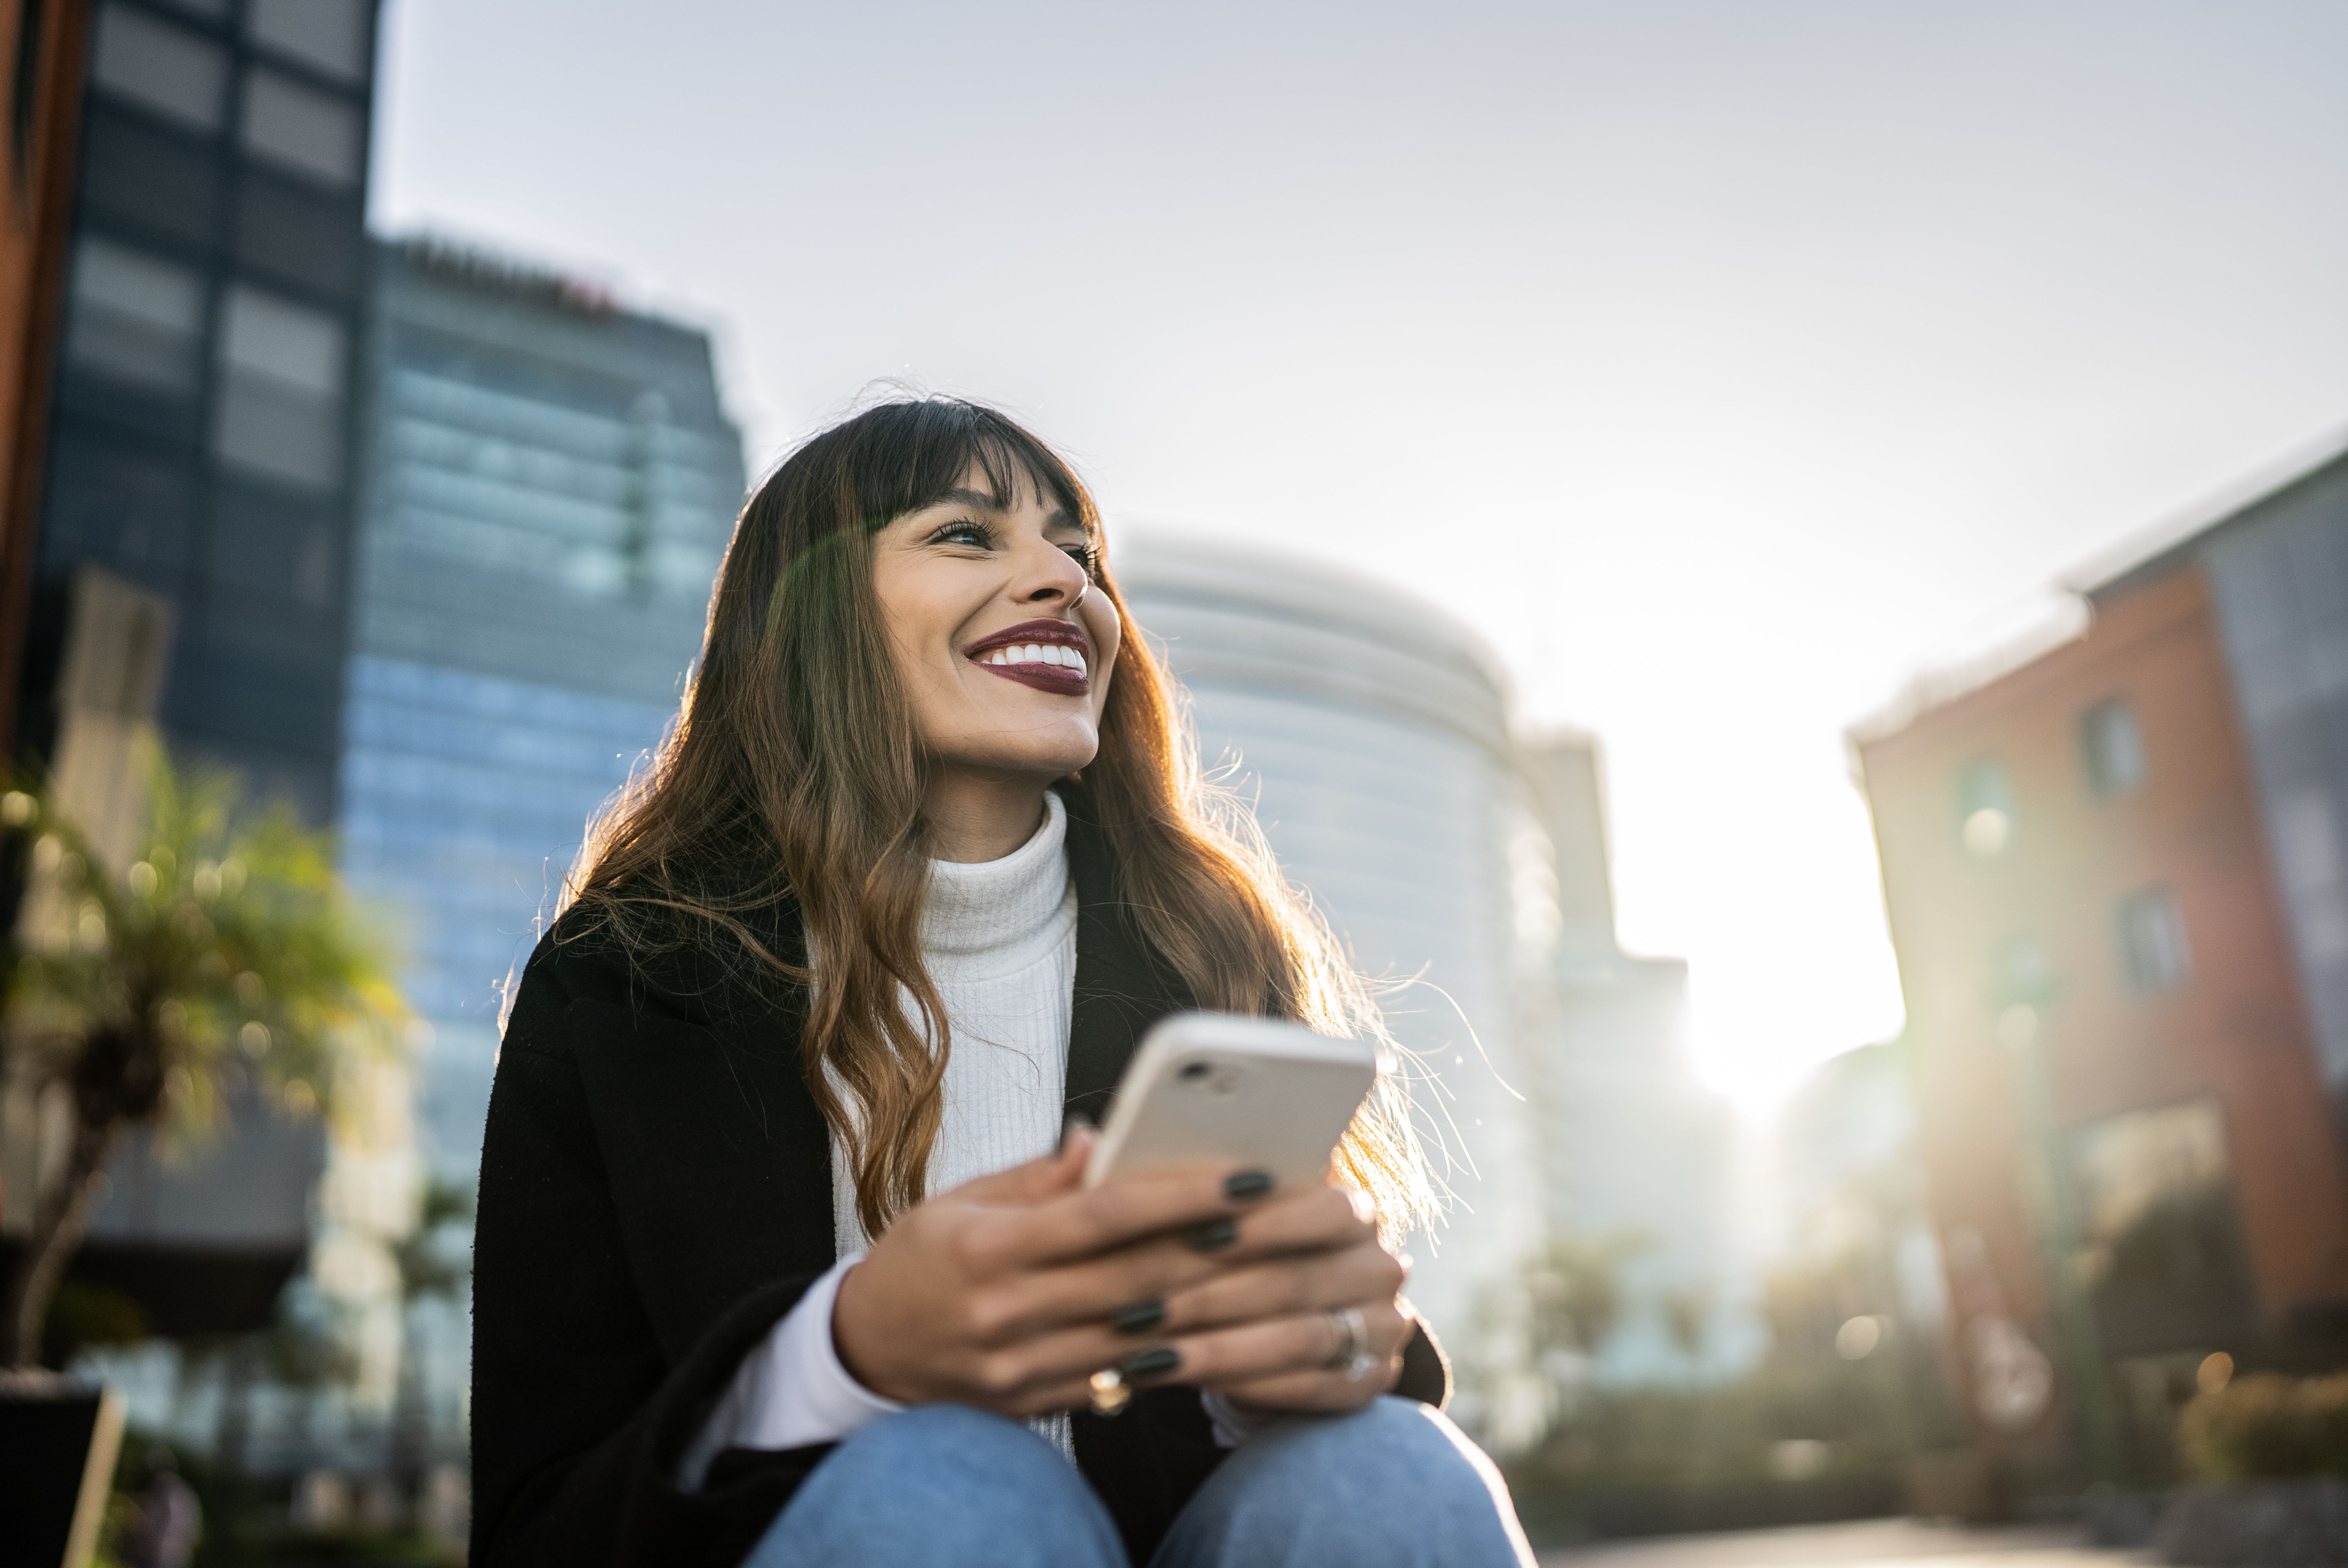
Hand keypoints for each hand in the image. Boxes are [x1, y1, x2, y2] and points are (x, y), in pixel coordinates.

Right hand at [832, 1128, 1288, 1414]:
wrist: (865, 1353)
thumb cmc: (920, 1261)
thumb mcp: (963, 1202)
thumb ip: (1039, 1176)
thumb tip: (1101, 1137)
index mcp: (989, 1248)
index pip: (1103, 1215)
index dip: (1180, 1195)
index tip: (1243, 1176)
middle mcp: (1008, 1312)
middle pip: (1136, 1280)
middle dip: (1219, 1249)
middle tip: (1284, 1221)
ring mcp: (1022, 1367)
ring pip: (1139, 1336)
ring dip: (1212, 1305)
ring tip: (1272, 1270)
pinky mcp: (1036, 1403)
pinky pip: (1119, 1377)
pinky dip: (1171, 1350)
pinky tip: (1218, 1323)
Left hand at [1142, 1185, 1411, 1414]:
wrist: (1276, 1320)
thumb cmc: (1234, 1251)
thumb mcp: (1220, 1213)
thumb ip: (1181, 1186)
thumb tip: (1088, 1142)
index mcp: (1355, 1209)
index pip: (1324, 1209)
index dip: (1262, 1224)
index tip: (1193, 1235)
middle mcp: (1380, 1267)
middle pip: (1297, 1282)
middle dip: (1209, 1298)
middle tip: (1135, 1311)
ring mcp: (1383, 1328)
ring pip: (1298, 1340)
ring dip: (1214, 1349)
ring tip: (1143, 1355)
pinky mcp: (1370, 1382)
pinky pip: (1308, 1389)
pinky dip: (1243, 1385)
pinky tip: (1187, 1380)